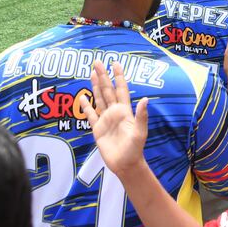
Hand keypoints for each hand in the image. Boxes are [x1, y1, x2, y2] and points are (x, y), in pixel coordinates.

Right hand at [80, 61, 147, 176]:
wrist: (125, 164)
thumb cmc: (135, 149)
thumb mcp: (140, 131)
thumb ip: (141, 115)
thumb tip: (145, 99)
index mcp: (125, 111)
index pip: (121, 89)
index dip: (118, 76)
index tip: (115, 63)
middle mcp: (115, 112)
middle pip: (108, 90)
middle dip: (103, 76)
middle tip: (97, 62)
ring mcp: (105, 119)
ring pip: (99, 99)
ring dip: (95, 86)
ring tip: (91, 73)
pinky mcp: (97, 129)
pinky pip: (90, 115)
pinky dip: (86, 106)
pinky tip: (82, 97)